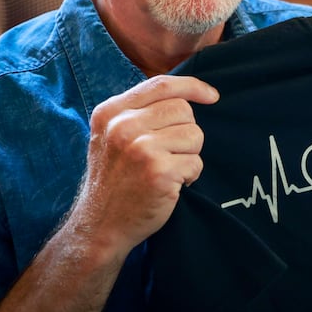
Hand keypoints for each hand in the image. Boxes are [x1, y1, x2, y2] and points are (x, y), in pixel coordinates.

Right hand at [71, 75, 218, 256]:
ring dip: (189, 155)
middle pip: (183, 110)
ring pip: (194, 135)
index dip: (192, 86)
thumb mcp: (113, 136)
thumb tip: (188, 94)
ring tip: (167, 169)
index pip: (161, 84)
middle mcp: (123, 126)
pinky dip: (190, 175)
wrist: (100, 227)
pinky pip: (196, 162)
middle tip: (170, 154)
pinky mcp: (159, 171)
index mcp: (111, 112)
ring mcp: (141, 148)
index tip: (212, 96)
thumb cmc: (115, 179)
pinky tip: (170, 185)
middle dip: (186, 132)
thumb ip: (141, 111)